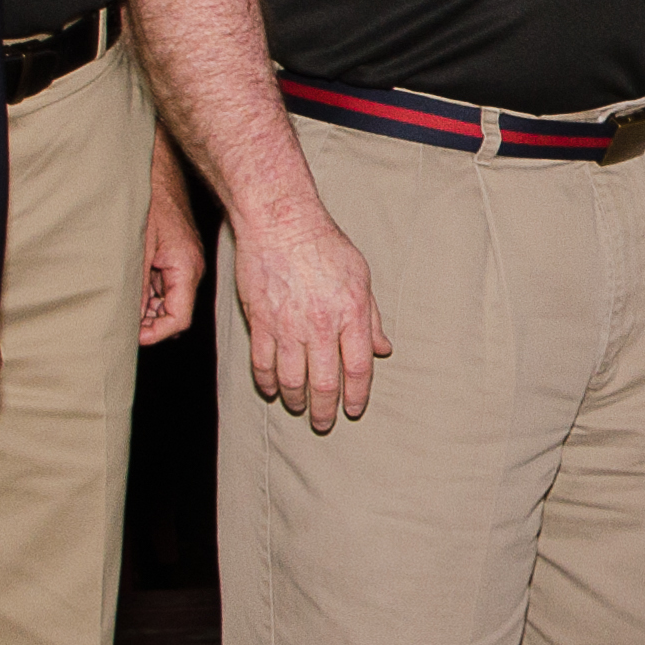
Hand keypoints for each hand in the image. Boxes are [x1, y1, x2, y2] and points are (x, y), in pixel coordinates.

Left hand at [137, 149, 206, 344]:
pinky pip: (166, 286)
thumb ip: (136, 287)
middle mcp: (191, 269)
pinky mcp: (176, 258)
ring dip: (148, 309)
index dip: (156, 334)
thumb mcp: (137, 248)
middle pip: (176, 313)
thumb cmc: (149, 202)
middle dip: (151, 324)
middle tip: (122, 323)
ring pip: (169, 301)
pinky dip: (149, 294)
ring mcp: (185, 264)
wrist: (156, 172)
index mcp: (186, 268)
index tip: (133, 337)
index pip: (179, 319)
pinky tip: (129, 290)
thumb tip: (131, 319)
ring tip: (122, 306)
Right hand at [230, 196, 386, 426]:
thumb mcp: (360, 276)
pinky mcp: (260, 321)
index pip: (358, 369)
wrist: (280, 222)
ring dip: (296, 401)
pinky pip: (263, 363)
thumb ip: (372, 316)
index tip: (354, 410)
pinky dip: (267, 382)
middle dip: (326, 410)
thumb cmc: (324, 244)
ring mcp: (287, 326)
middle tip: (324, 423)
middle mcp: (320, 325)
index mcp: (350, 314)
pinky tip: (272, 390)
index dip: (357, 396)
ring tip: (298, 409)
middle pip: (325, 383)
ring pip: (292, 380)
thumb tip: (384, 349)